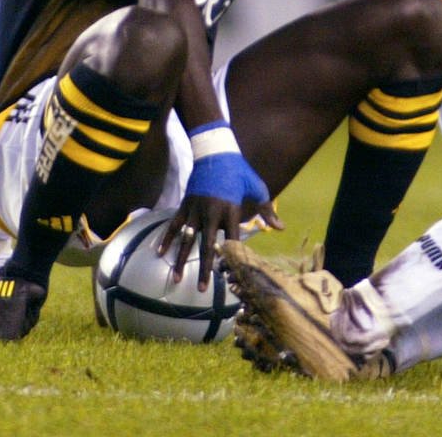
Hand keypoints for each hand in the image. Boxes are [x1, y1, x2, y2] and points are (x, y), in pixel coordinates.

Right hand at [162, 135, 280, 289]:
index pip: (232, 239)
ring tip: (176, 280)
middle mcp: (212, 213)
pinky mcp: (185, 205)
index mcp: (231, 210)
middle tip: (203, 289)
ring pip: (187, 240)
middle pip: (207, 246)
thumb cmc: (239, 172)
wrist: (215, 152)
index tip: (230, 274)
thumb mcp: (256, 188)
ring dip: (182, 260)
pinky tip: (160, 254)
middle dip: (205, 269)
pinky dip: (166, 239)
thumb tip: (281, 228)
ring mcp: (196, 210)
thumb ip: (266, 211)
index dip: (231, 257)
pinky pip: (174, 225)